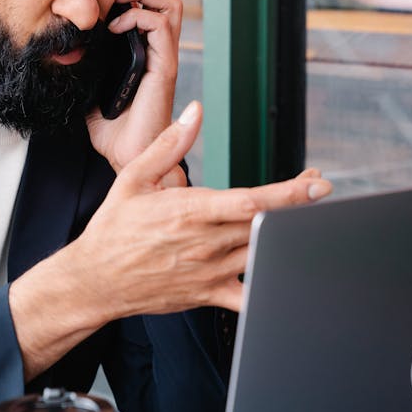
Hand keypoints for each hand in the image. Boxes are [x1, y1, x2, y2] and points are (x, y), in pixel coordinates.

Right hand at [76, 102, 332, 314]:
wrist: (95, 279)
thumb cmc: (114, 229)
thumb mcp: (134, 177)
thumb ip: (169, 144)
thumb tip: (194, 112)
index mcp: (189, 211)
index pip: (249, 202)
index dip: (289, 193)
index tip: (315, 182)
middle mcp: (204, 243)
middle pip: (264, 224)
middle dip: (298, 206)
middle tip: (317, 188)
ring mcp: (209, 272)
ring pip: (263, 254)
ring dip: (288, 236)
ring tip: (305, 217)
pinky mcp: (208, 293)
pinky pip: (249, 298)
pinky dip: (272, 287)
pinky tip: (286, 271)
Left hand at [86, 0, 183, 178]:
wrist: (126, 157)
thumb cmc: (111, 129)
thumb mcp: (88, 88)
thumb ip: (82, 66)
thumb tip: (58, 49)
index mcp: (142, 51)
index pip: (144, 6)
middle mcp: (157, 51)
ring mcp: (164, 57)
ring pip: (169, 4)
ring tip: (118, 0)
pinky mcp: (166, 67)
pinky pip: (161, 25)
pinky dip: (139, 17)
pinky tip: (117, 26)